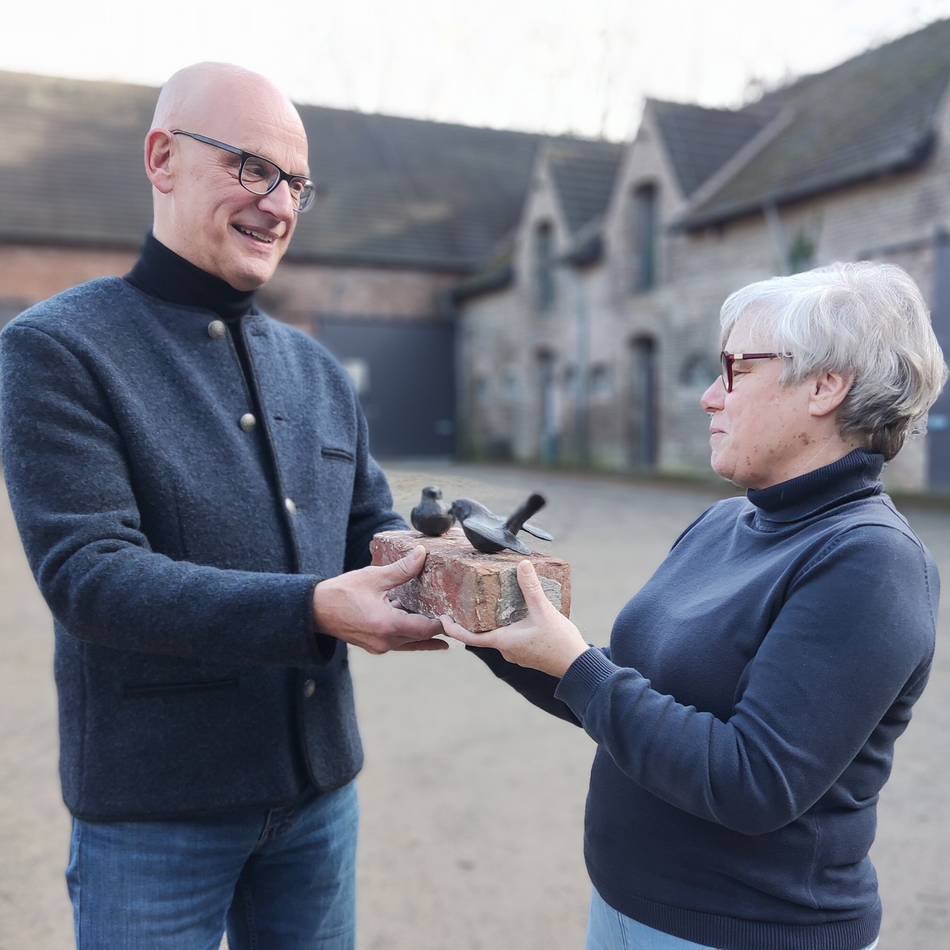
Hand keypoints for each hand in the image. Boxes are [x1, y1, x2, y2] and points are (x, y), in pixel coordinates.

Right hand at [313, 546, 447, 654]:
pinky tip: (421, 623)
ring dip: (425, 631)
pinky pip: (400, 641)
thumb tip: (422, 554)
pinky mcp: (375, 645)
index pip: (426, 629)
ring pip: (412, 641)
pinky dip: (411, 633)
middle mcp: (386, 641)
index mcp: (387, 625)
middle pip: (422, 637)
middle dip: (438, 627)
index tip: (457, 613)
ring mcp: (380, 646)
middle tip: (458, 618)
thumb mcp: (373, 577)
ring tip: (445, 623)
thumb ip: (401, 569)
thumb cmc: (341, 593)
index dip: (444, 622)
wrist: (315, 612)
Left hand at [439, 560, 588, 676]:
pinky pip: (510, 637)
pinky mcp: (527, 652)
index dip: (453, 628)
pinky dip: (505, 624)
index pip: (468, 638)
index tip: (442, 617)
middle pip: (481, 634)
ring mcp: (516, 653)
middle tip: (465, 599)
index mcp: (503, 642)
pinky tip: (513, 611)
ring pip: (497, 634)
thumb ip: (531, 588)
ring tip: (489, 600)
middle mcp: (506, 650)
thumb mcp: (544, 611)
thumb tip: (522, 564)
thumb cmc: (560, 643)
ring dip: (491, 620)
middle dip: (472, 618)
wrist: (579, 667)